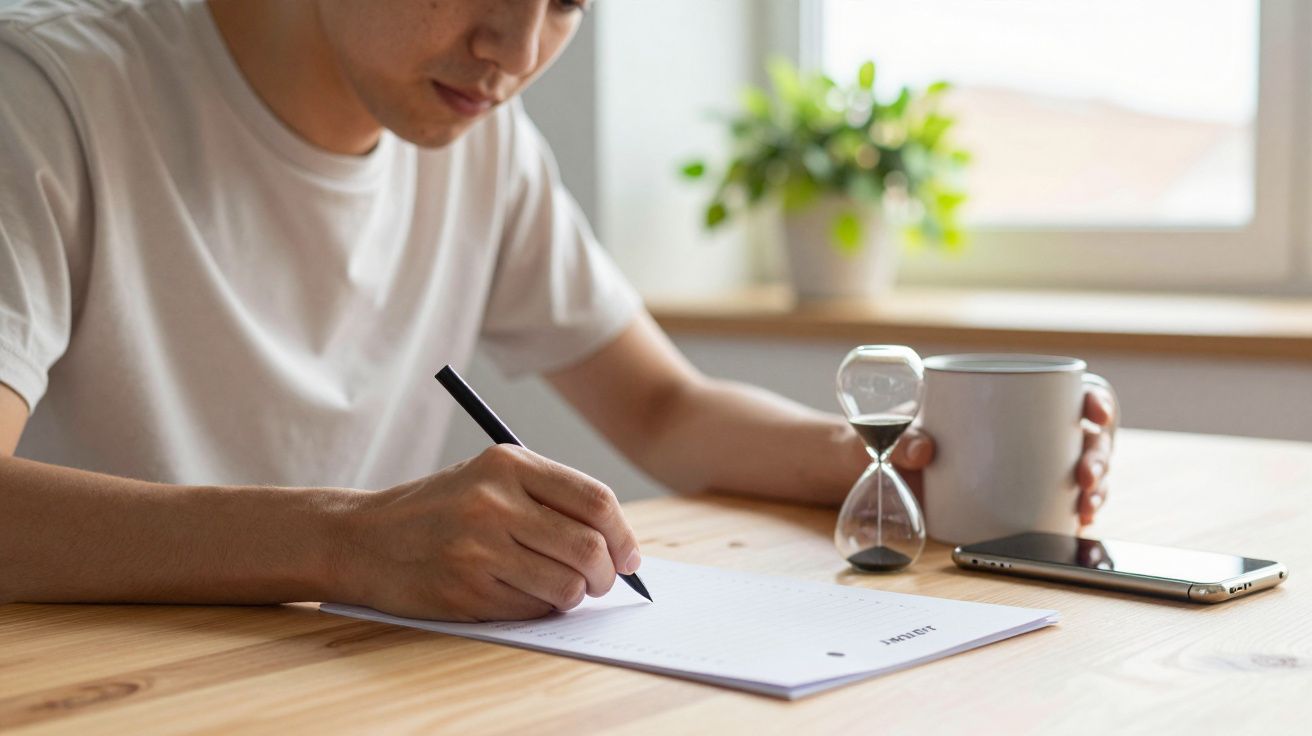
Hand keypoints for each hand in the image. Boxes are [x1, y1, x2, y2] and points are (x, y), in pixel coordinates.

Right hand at [335, 444, 640, 621]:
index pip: (596, 500)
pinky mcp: (465, 589)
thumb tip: (618, 544)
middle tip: (603, 582)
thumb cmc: (438, 509)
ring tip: (560, 588)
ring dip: (575, 596)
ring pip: (566, 585)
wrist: (361, 537)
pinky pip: (531, 608)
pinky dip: (540, 608)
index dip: (623, 535)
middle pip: (588, 547)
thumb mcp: (490, 478)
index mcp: (508, 464)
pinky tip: (520, 594)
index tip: (630, 556)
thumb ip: (550, 499)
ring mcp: (478, 547)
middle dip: (608, 574)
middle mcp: (494, 502)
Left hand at [888, 383, 1118, 525]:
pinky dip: (1080, 513)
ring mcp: (1032, 466)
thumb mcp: (890, 431)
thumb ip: (902, 439)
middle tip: (1086, 476)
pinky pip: (1065, 504)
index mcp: (1011, 397)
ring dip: (1097, 488)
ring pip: (1085, 471)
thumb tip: (923, 450)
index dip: (1094, 399)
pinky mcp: (1025, 500)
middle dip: (1099, 455)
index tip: (1092, 412)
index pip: (1070, 391)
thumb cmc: (889, 436)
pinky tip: (1080, 522)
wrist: (872, 471)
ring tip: (1086, 507)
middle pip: (1087, 435)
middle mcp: (1031, 430)